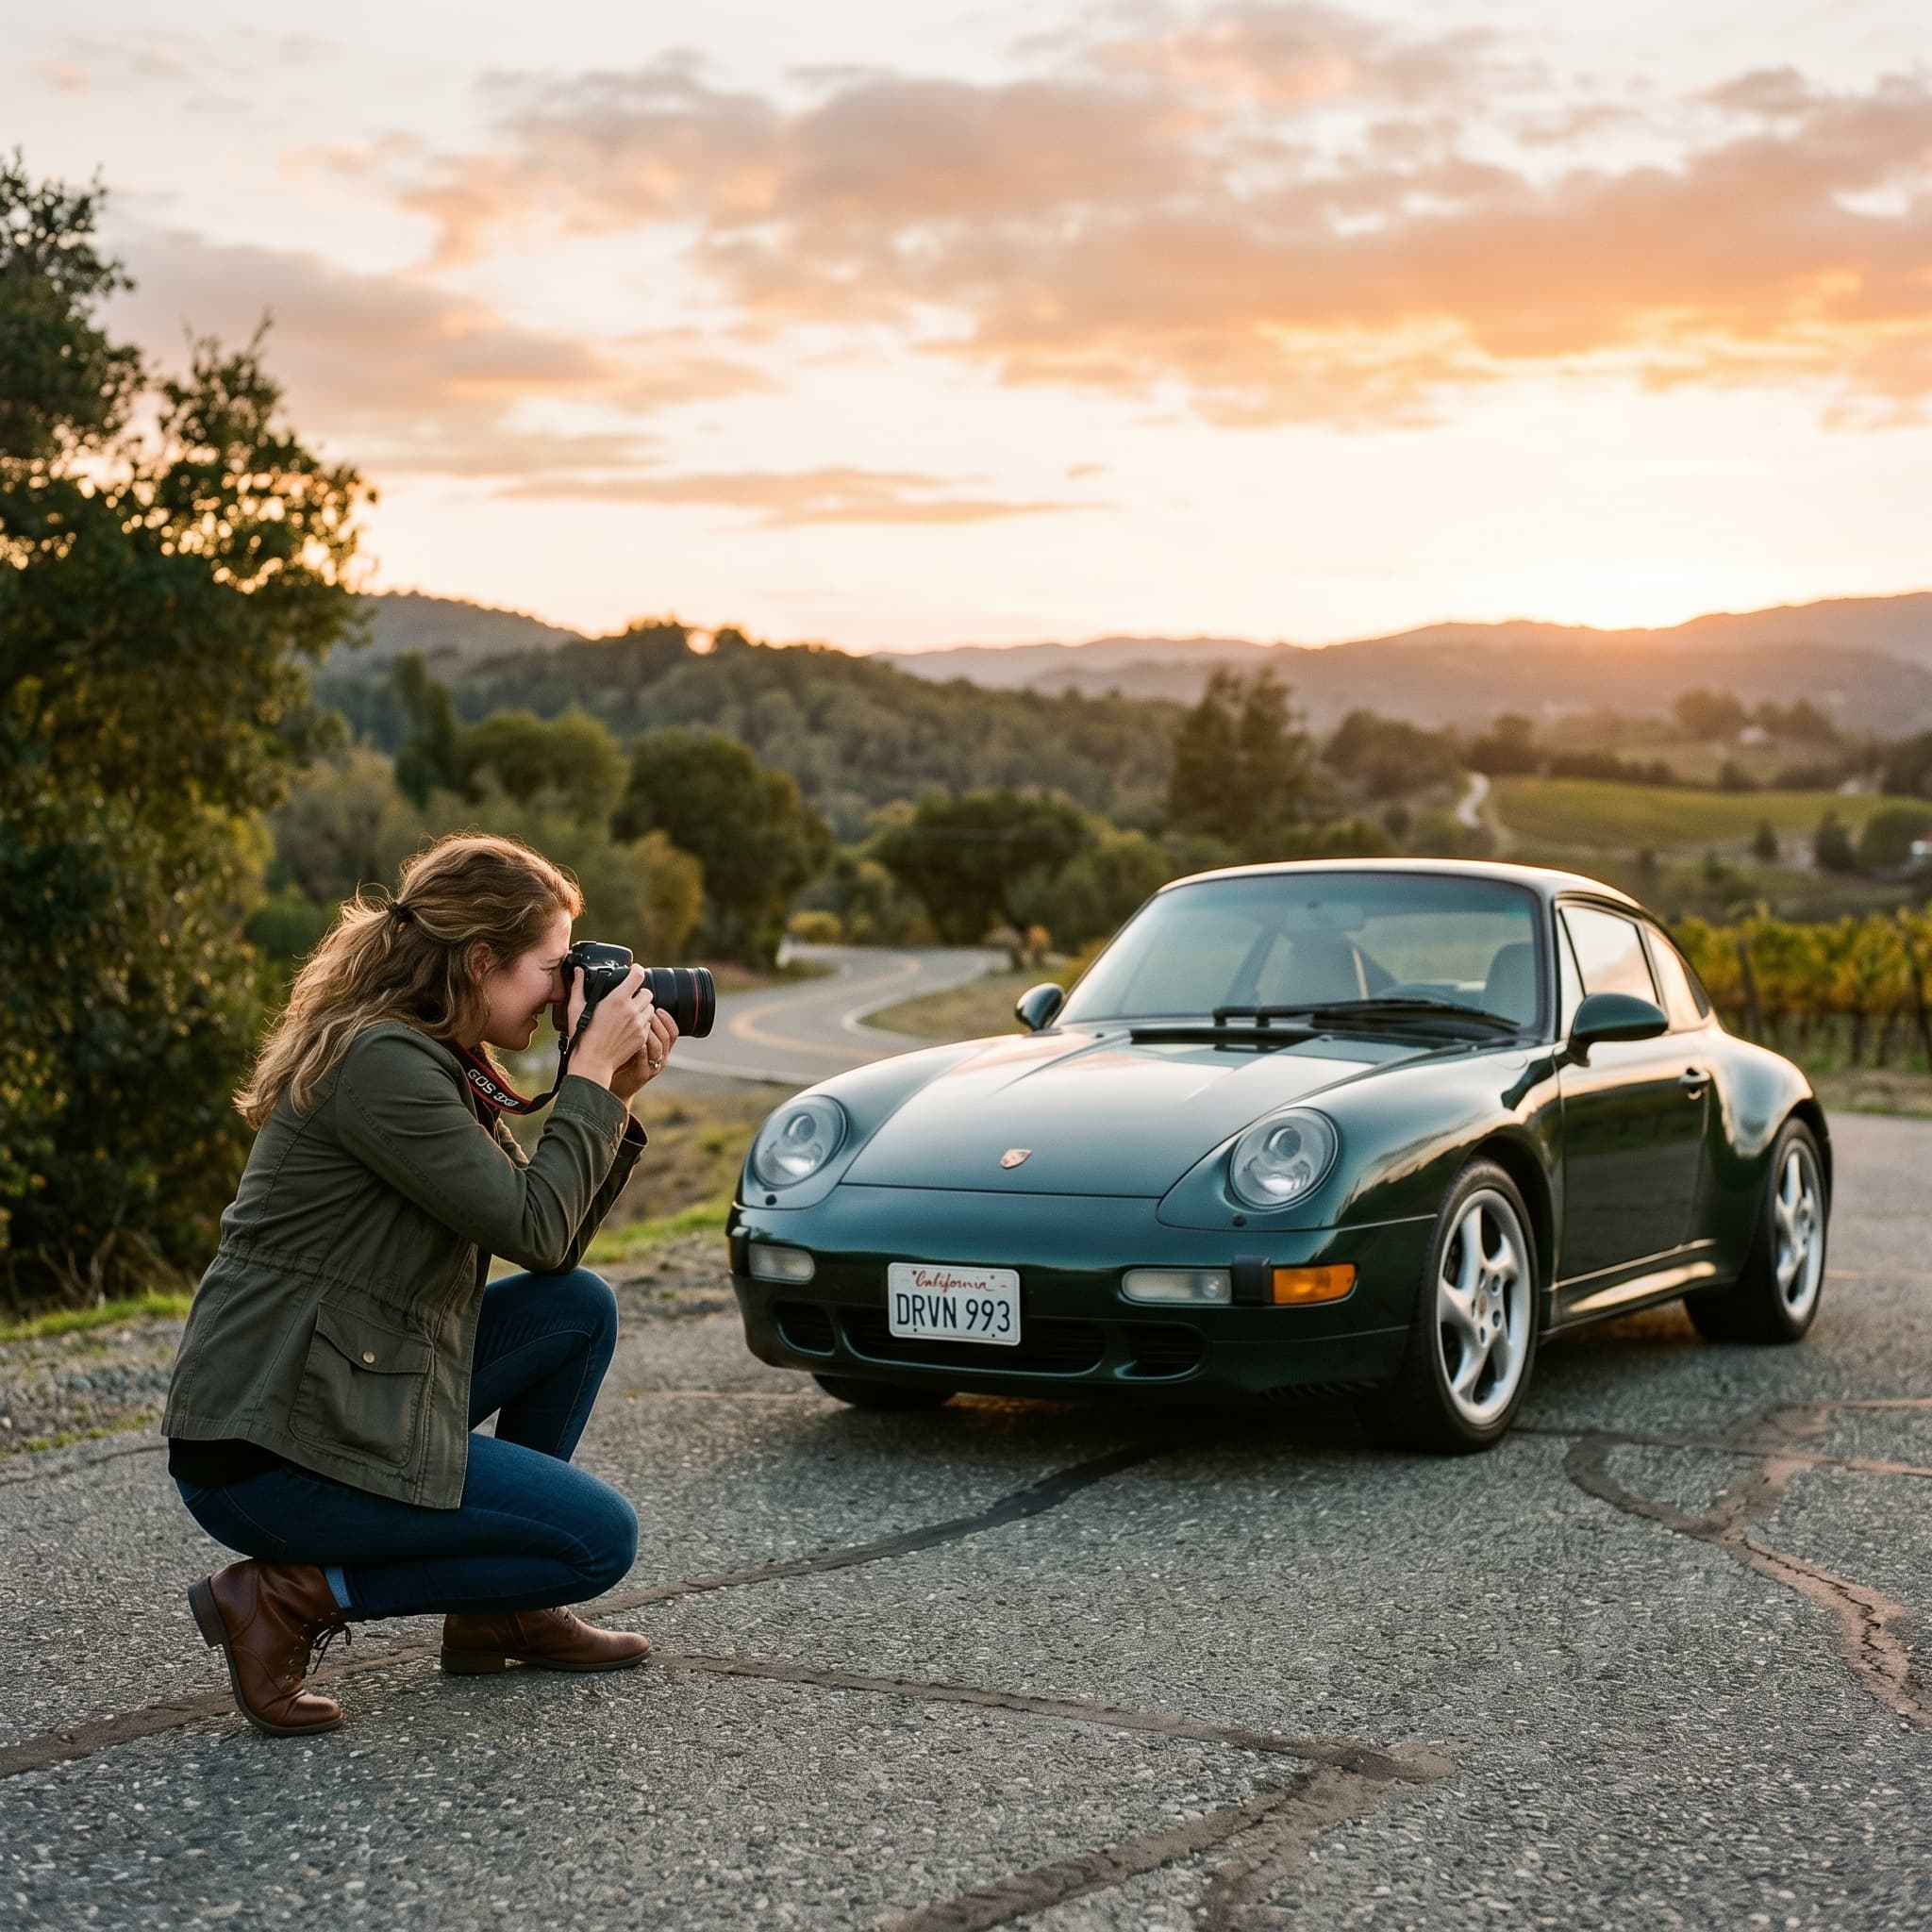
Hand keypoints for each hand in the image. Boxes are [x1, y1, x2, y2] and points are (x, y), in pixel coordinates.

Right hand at [568, 965, 653, 1088]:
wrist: (593, 1061)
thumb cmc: (583, 1036)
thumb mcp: (576, 1008)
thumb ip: (578, 986)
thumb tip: (578, 971)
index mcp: (617, 1000)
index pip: (638, 976)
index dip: (637, 970)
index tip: (634, 970)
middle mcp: (632, 1010)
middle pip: (647, 992)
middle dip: (640, 992)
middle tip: (630, 996)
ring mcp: (639, 1024)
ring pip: (651, 1008)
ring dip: (643, 1007)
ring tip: (630, 1012)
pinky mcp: (642, 1037)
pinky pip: (648, 1024)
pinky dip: (642, 1022)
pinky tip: (629, 1026)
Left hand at [610, 1004, 677, 1102]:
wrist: (613, 1085)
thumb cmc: (621, 1059)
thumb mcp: (632, 1041)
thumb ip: (637, 1026)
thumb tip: (635, 1003)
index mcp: (661, 1048)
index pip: (673, 1031)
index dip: (667, 1019)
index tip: (657, 1008)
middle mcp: (661, 1058)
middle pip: (668, 1037)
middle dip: (658, 1022)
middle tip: (647, 1012)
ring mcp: (652, 1067)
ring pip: (659, 1047)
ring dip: (651, 1033)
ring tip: (641, 1023)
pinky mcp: (642, 1075)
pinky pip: (645, 1061)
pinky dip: (641, 1049)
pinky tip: (634, 1041)